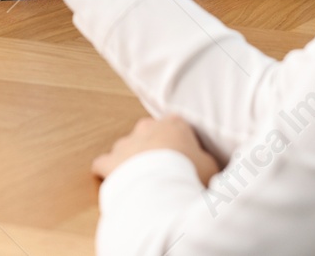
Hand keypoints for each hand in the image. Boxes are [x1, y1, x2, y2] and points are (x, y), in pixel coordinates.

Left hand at [93, 115, 221, 186]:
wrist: (161, 189)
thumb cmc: (189, 175)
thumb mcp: (211, 167)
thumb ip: (205, 160)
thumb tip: (204, 164)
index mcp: (174, 124)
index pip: (178, 127)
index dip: (181, 144)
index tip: (186, 160)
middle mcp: (147, 128)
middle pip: (150, 135)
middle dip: (154, 149)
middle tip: (164, 171)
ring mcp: (126, 143)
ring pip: (127, 148)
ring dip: (133, 161)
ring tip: (143, 181)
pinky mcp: (110, 161)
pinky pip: (103, 164)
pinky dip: (108, 171)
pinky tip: (114, 182)